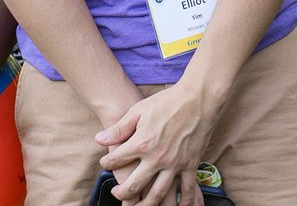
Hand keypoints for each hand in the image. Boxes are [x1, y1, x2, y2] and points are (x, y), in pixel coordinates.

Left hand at [96, 85, 214, 204]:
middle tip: (116, 195)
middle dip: (123, 192)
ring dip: (147, 204)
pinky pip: (186, 191)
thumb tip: (99, 139)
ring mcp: (175, 165)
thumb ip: (119, 129)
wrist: (197, 101)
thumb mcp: (137, 111)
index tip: (104, 164)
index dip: (107, 163)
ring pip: (159, 193)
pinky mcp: (191, 166)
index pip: (118, 159)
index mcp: (142, 144)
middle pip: (136, 184)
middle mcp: (157, 159)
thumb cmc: (165, 103)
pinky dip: (182, 203)